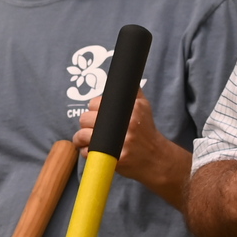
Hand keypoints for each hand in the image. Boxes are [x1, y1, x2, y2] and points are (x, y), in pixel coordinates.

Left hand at [75, 87, 189, 207]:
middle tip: (92, 127)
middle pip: (86, 118)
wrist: (156, 159)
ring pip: (83, 135)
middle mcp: (127, 124)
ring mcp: (120, 142)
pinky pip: (89, 152)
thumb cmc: (147, 132)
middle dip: (86, 123)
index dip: (94, 108)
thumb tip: (123, 76)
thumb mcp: (145, 107)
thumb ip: (133, 92)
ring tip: (85, 139)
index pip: (97, 102)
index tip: (99, 114)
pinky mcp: (115, 158)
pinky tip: (92, 151)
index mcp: (132, 109)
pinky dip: (86, 152)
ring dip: (80, 138)